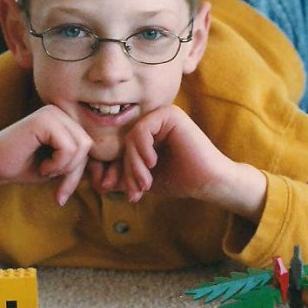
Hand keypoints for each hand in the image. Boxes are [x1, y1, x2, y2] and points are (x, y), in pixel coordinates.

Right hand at [0, 105, 92, 205]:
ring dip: (65, 168)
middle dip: (74, 171)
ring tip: (44, 169)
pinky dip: (58, 165)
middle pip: (88, 145)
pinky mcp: (43, 119)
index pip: (88, 145)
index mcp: (62, 119)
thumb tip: (105, 174)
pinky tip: (41, 166)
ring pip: (82, 146)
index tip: (62, 190)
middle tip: (54, 181)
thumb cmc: (21, 168)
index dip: (79, 170)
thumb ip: (78, 162)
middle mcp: (58, 111)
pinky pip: (69, 148)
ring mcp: (51, 112)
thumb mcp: (57, 167)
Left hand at [101, 105, 265, 220]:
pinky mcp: (169, 114)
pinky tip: (153, 163)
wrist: (209, 181)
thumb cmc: (181, 180)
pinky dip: (142, 149)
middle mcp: (155, 121)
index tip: (128, 193)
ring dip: (134, 164)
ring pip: (131, 138)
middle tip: (136, 190)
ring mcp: (162, 116)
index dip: (120, 171)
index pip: (123, 148)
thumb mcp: (146, 179)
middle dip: (128, 170)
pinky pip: (142, 129)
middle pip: (125, 143)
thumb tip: (98, 182)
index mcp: (149, 134)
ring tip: (145, 182)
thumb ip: (126, 175)